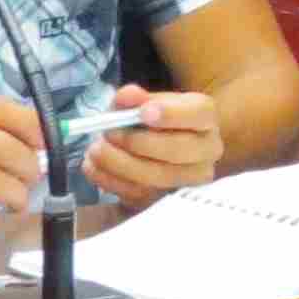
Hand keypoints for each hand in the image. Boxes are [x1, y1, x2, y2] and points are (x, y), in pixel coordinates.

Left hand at [79, 83, 222, 202]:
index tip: (143, 112)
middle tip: (109, 133)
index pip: (198, 113)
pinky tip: (92, 166)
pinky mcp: (167, 200)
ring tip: (95, 150)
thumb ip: (134, 99)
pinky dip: (110, 180)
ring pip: (157, 177)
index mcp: (204, 118)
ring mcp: (190, 180)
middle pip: (178, 150)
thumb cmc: (153, 121)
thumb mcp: (145, 103)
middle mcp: (206, 150)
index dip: (171, 114)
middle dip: (138, 142)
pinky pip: (139, 195)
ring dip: (120, 163)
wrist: (157, 147)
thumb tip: (125, 97)